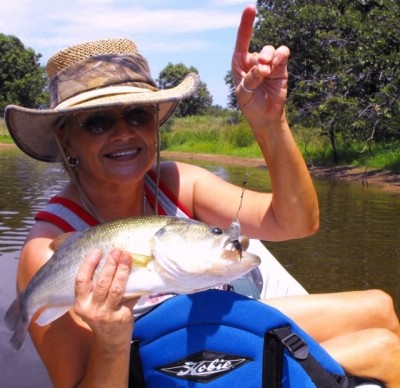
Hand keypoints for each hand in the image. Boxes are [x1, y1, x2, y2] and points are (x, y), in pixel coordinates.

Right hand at [74, 248, 136, 349]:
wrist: (110, 342)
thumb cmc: (101, 315)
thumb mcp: (91, 303)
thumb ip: (95, 285)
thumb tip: (110, 258)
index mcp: (81, 303)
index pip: (81, 281)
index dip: (88, 265)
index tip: (96, 251)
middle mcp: (92, 310)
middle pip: (101, 283)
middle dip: (110, 264)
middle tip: (117, 251)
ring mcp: (107, 314)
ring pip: (116, 289)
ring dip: (123, 271)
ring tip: (127, 257)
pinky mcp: (122, 317)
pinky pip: (129, 297)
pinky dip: (135, 285)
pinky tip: (140, 274)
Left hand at [232, 5, 289, 122]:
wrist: (264, 115)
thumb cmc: (249, 104)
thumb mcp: (243, 94)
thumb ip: (250, 80)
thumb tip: (262, 68)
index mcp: (240, 63)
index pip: (242, 40)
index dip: (246, 25)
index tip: (251, 9)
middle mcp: (254, 60)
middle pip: (260, 48)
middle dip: (263, 57)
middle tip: (262, 70)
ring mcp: (268, 63)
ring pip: (272, 50)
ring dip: (271, 58)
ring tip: (268, 72)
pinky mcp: (280, 67)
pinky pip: (282, 54)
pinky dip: (281, 56)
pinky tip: (277, 65)